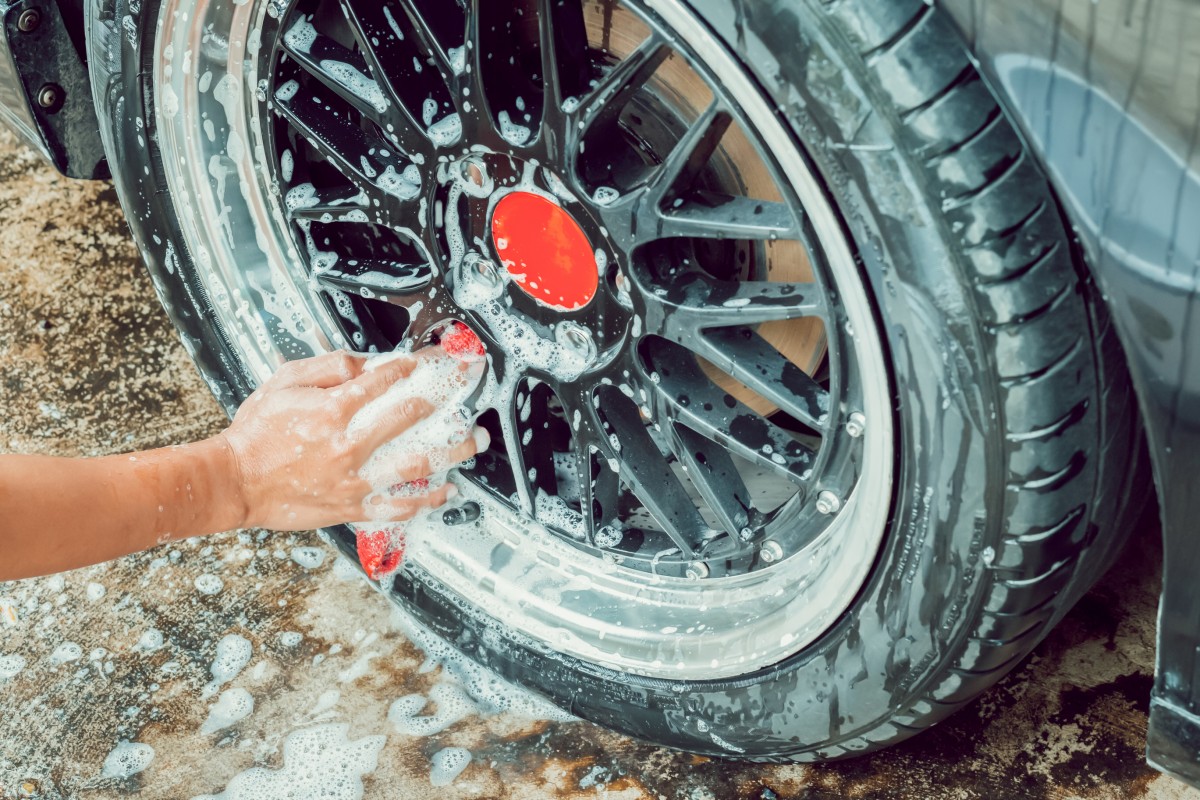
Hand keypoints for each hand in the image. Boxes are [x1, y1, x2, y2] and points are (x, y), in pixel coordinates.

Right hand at [217, 350, 484, 530]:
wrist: (234, 482)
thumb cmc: (256, 433)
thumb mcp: (283, 383)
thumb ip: (326, 368)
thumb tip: (364, 364)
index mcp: (331, 409)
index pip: (384, 380)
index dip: (413, 365)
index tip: (430, 360)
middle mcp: (348, 444)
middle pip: (410, 417)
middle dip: (444, 400)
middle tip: (468, 392)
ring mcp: (353, 478)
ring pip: (415, 465)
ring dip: (450, 452)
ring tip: (473, 441)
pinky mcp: (352, 505)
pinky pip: (397, 506)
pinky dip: (425, 500)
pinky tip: (446, 491)